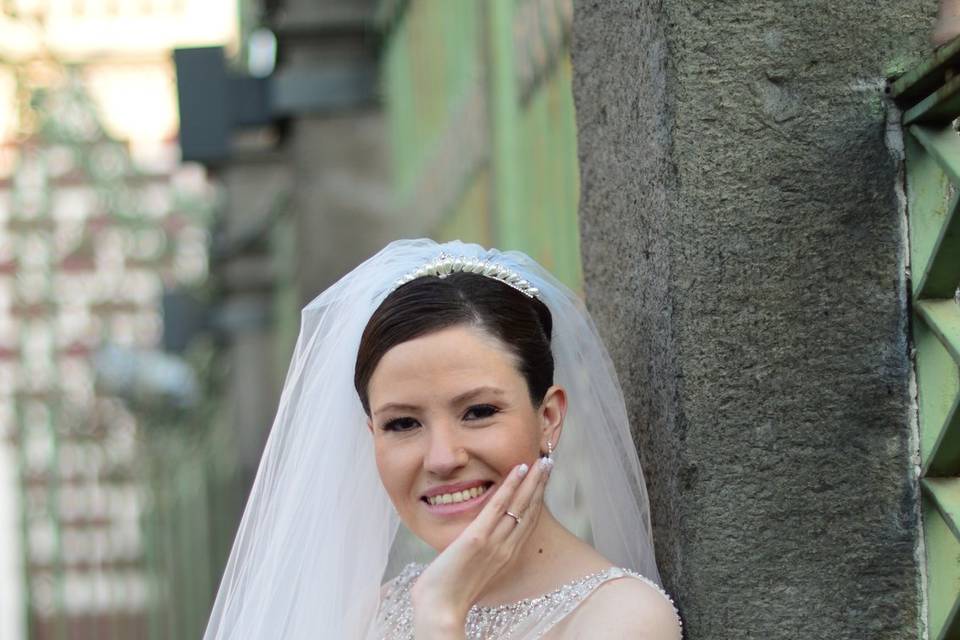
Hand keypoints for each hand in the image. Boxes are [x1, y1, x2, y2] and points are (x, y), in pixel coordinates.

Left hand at [410, 457, 552, 638]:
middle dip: (540, 486)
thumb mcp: (471, 570)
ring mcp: (494, 542)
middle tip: (549, 463)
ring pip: (520, 505)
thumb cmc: (449, 594)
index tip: (542, 481)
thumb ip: (480, 554)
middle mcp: (506, 548)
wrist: (440, 609)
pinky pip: (498, 506)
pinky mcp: (478, 538)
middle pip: (529, 511)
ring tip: (542, 462)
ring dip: (532, 481)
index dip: (537, 500)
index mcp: (506, 556)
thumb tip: (478, 540)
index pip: (527, 522)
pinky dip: (510, 486)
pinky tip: (518, 469)